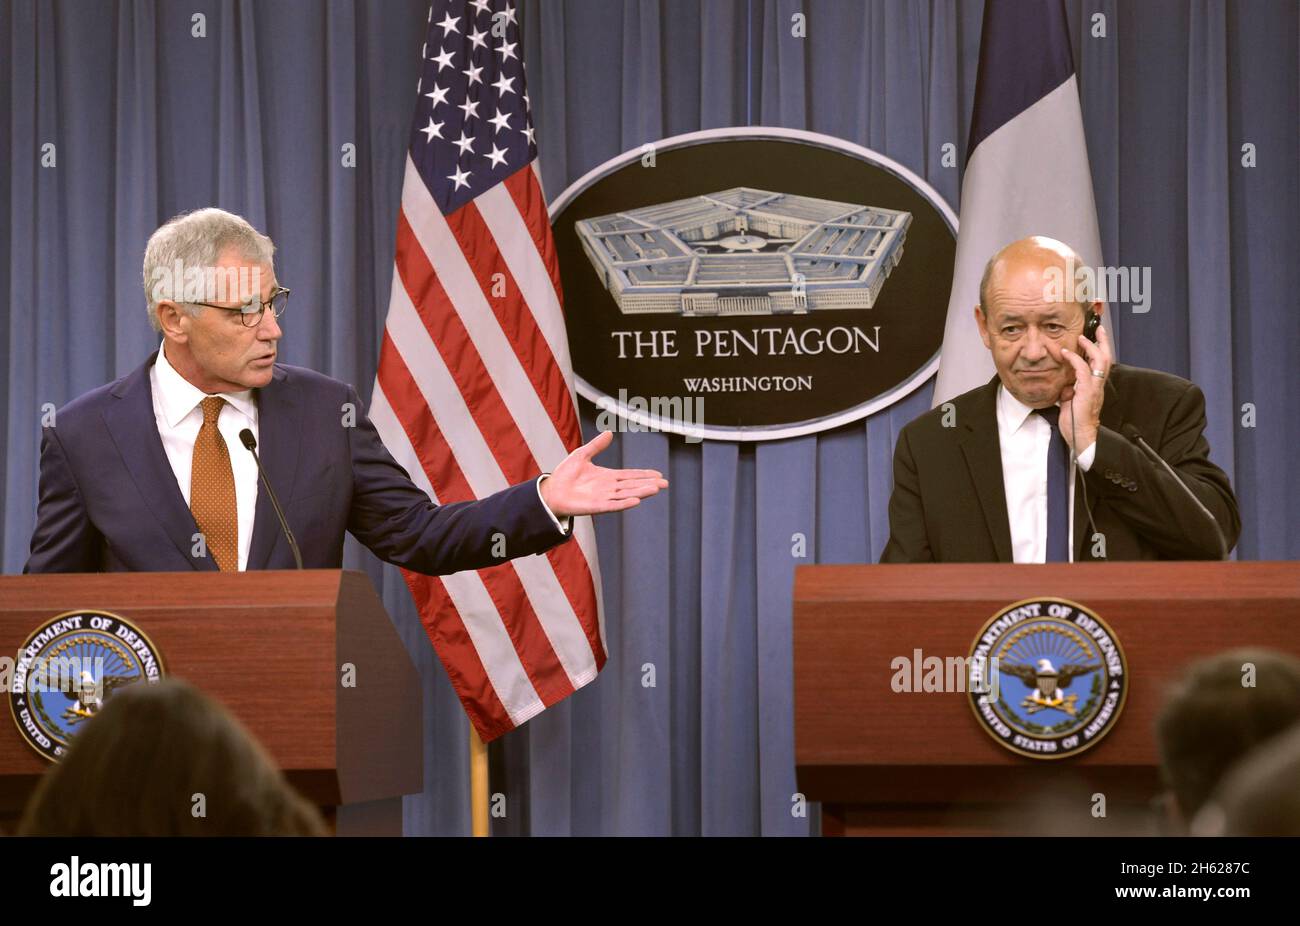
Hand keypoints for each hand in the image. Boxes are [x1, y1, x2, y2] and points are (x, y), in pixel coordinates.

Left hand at [539, 430, 668, 516]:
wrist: (550, 490)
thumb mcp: (582, 455)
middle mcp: (608, 488)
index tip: (658, 474)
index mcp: (607, 476)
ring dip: (641, 492)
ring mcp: (603, 498)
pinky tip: (636, 500)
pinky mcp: (596, 506)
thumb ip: (596, 446)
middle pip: (633, 485)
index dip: (644, 474)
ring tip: (655, 489)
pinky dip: (624, 503)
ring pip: (627, 494)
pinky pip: (613, 505)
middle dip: (648, 484)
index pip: (630, 475)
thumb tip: (609, 433)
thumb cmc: (564, 475)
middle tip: (664, 483)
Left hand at [1057, 323, 1112, 455]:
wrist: (1081, 435)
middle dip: (1103, 341)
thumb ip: (1071, 390)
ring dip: (1091, 346)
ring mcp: (1094, 387)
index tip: (1097, 336)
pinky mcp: (1087, 390)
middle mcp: (1099, 384)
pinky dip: (1074, 359)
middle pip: (1107, 357)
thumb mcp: (1072, 401)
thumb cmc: (1076, 421)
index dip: (1101, 349)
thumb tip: (1065, 385)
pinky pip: (1082, 369)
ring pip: (1099, 360)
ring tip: (1082, 337)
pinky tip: (1066, 353)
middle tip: (1098, 328)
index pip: (1102, 363)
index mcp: (1097, 386)